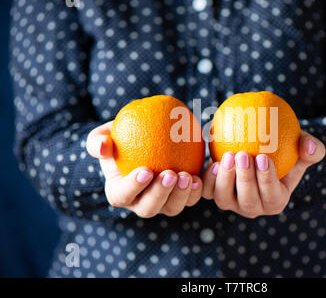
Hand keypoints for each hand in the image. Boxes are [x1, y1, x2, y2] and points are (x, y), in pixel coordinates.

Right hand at [86, 121, 202, 217]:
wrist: (144, 140)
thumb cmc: (121, 137)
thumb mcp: (104, 135)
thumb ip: (98, 141)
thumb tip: (102, 147)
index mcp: (119, 192)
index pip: (122, 195)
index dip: (133, 187)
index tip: (146, 170)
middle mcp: (140, 203)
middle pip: (149, 208)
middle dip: (160, 195)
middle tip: (170, 174)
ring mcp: (163, 202)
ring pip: (173, 208)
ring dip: (182, 195)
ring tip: (189, 176)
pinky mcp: (182, 196)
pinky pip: (192, 197)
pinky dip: (201, 187)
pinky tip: (208, 170)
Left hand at [201, 132, 325, 217]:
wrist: (260, 148)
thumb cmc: (285, 147)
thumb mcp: (303, 145)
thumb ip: (313, 148)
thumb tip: (310, 147)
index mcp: (276, 201)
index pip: (272, 196)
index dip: (267, 180)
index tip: (264, 158)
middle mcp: (253, 207)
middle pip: (248, 202)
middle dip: (245, 180)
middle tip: (244, 154)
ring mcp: (232, 203)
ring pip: (224, 199)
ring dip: (225, 179)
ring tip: (228, 156)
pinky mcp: (215, 193)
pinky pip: (208, 191)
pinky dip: (208, 179)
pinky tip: (211, 160)